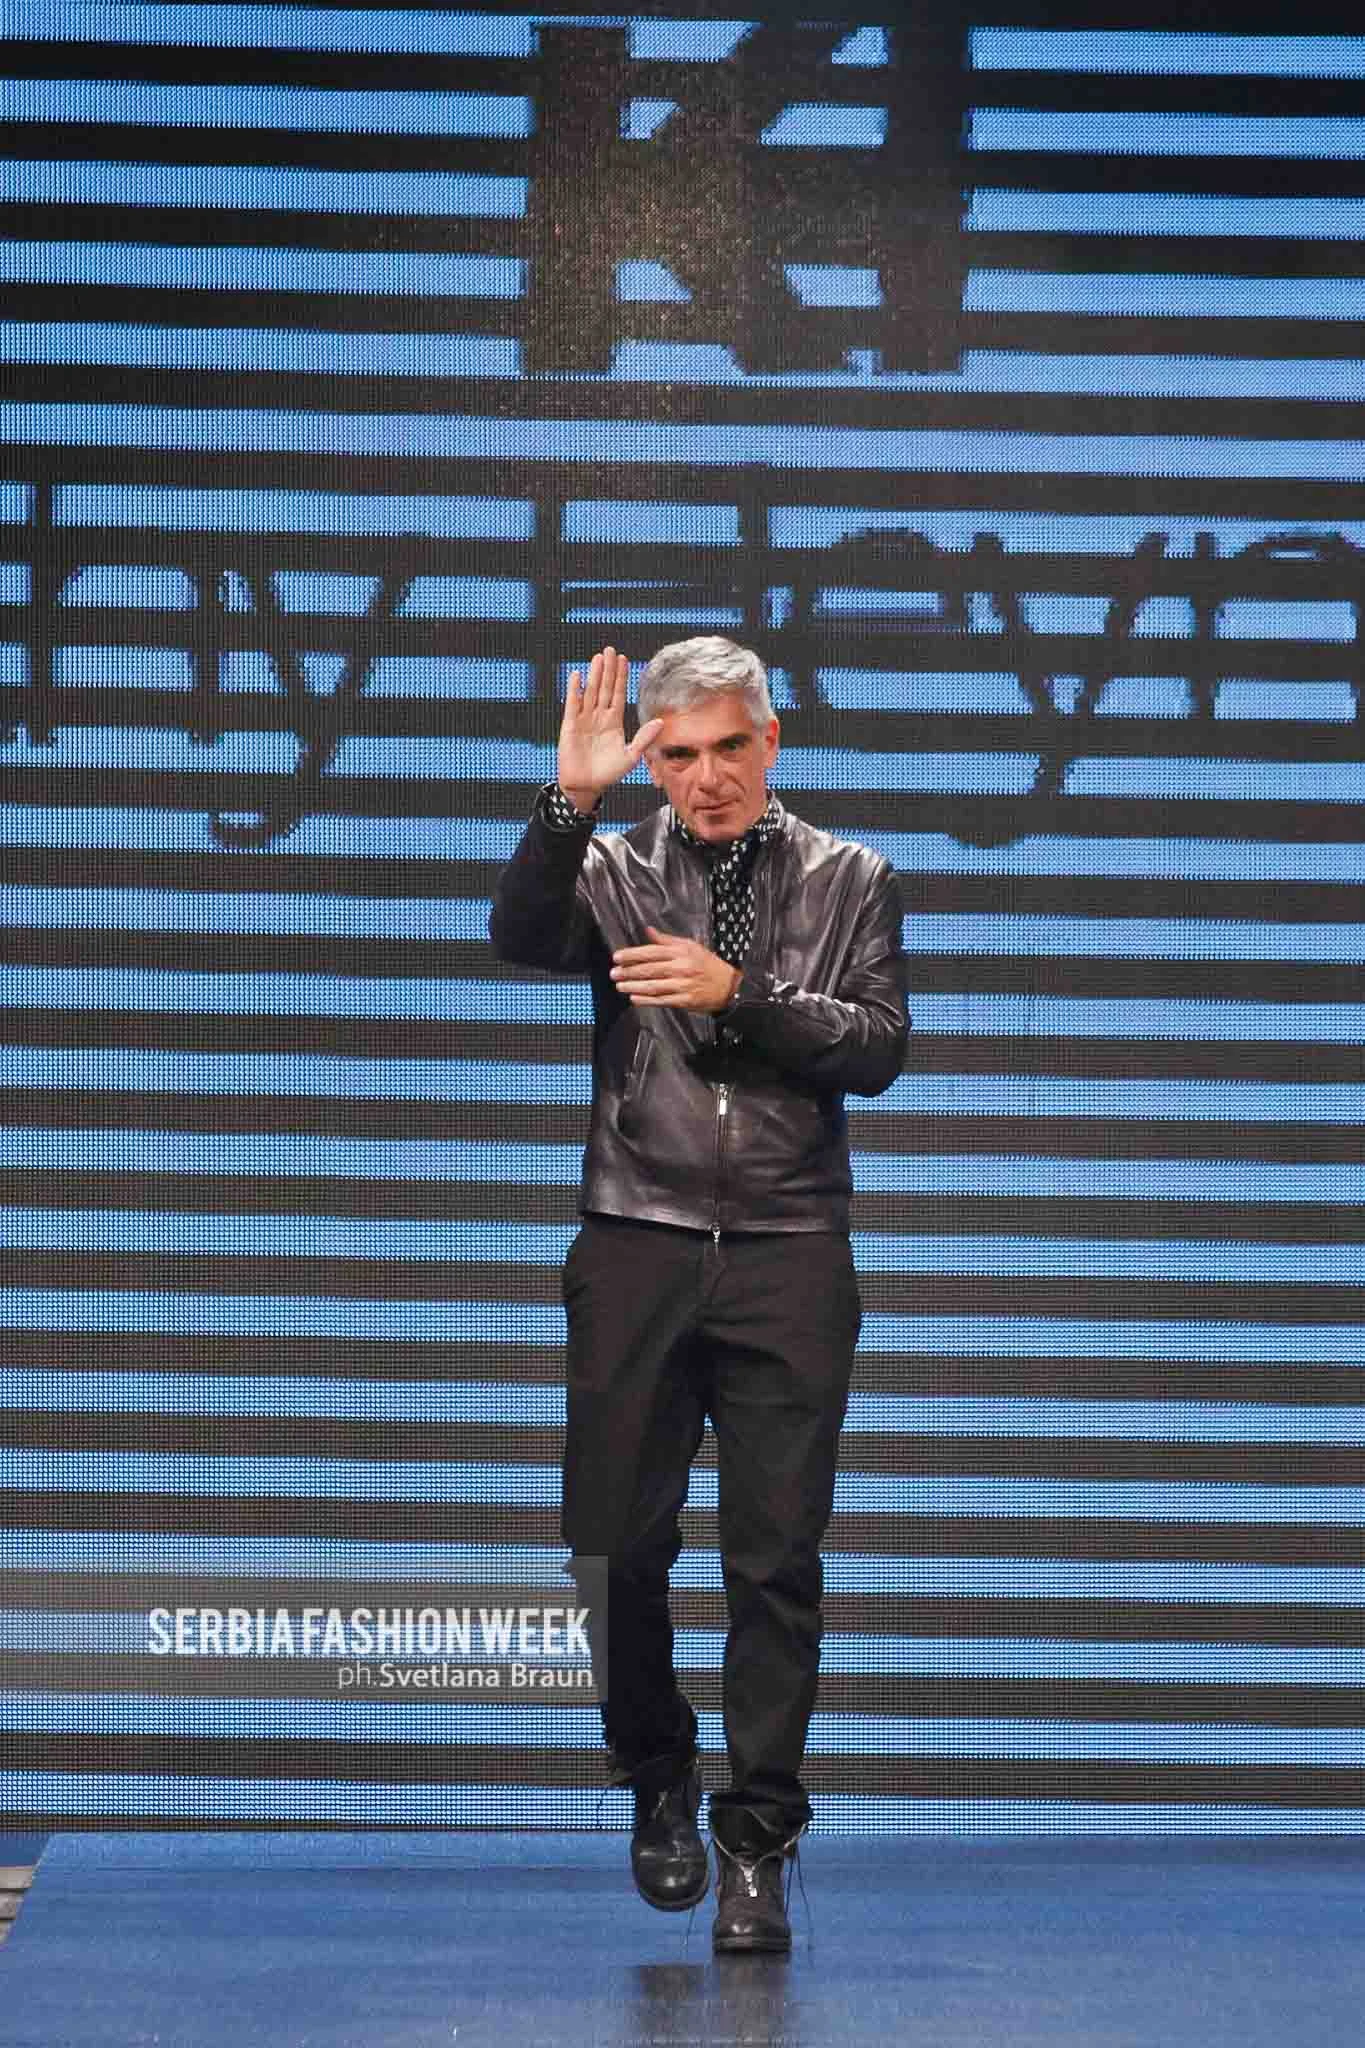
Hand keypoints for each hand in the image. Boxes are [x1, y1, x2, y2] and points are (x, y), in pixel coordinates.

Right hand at [557, 645, 662, 811]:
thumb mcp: (631, 756)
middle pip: (605, 688)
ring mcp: (584, 720)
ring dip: (594, 675)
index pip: (619, 694)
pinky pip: (573, 704)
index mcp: (614, 722)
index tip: (625, 660)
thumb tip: (661, 722)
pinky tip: (577, 676)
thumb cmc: (608, 774)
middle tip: (611, 649)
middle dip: (608, 669)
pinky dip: (574, 690)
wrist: (586, 786)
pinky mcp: (570, 725)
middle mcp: (599, 717)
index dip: (622, 677)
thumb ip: (644, 738)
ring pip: (591, 692)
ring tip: (598, 657)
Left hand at [610, 926, 741, 1011]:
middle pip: (650, 969)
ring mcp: (683, 985)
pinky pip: (661, 1000)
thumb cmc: (708, 964)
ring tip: (619, 985)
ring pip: (653, 985)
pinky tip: (634, 997)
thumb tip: (648, 930)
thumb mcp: (690, 946)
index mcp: (681, 952)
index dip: (632, 955)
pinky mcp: (684, 1000)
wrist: (728, 985)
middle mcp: (681, 968)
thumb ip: (667, 940)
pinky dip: (646, 1000)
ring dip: (634, 986)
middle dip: (629, 971)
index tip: (617, 957)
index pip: (651, 952)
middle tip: (614, 973)